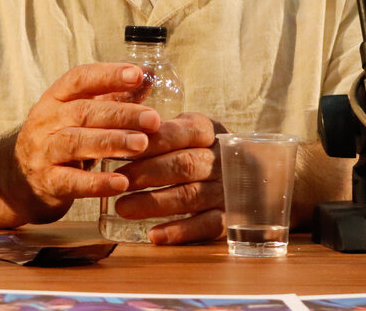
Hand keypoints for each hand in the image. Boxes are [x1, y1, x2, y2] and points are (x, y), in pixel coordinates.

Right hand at [5, 63, 161, 222]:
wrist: (17, 179)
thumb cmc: (60, 139)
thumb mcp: (80, 113)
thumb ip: (113, 97)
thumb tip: (149, 76)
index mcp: (56, 97)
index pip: (80, 78)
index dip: (108, 75)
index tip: (137, 75)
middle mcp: (46, 120)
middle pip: (83, 111)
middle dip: (121, 114)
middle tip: (153, 119)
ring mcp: (42, 151)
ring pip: (76, 142)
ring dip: (111, 142)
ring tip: (141, 144)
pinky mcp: (46, 182)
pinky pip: (71, 181)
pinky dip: (97, 182)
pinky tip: (121, 182)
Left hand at [112, 112, 224, 243]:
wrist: (247, 176)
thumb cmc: (198, 148)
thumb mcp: (186, 130)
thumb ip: (160, 131)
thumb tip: (121, 133)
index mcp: (210, 131)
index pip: (185, 132)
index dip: (156, 141)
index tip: (127, 148)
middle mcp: (222, 160)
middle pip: (185, 165)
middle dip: (148, 172)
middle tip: (119, 180)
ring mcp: (227, 190)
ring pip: (190, 196)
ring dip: (155, 203)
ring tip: (123, 208)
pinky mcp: (229, 218)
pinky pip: (206, 226)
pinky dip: (180, 232)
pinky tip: (154, 235)